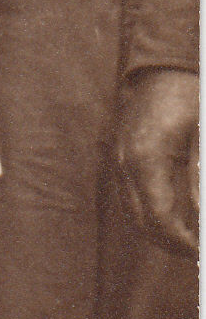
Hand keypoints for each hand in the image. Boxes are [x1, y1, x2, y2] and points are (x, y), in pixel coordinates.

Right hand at [116, 70, 199, 254]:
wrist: (165, 66)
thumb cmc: (190, 96)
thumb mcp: (204, 137)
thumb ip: (199, 178)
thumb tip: (202, 216)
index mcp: (147, 160)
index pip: (160, 220)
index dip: (183, 242)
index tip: (203, 251)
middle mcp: (127, 166)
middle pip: (143, 224)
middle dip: (172, 244)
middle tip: (199, 252)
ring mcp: (121, 162)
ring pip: (135, 215)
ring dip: (161, 233)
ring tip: (191, 239)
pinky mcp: (123, 159)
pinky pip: (133, 200)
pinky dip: (153, 216)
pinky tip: (176, 218)